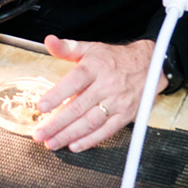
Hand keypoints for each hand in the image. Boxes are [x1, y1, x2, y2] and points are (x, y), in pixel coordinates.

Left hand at [32, 35, 166, 152]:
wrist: (149, 65)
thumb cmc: (113, 59)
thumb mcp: (90, 48)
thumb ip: (67, 48)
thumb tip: (50, 41)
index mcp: (95, 67)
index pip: (74, 82)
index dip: (57, 95)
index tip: (42, 107)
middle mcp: (106, 86)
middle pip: (78, 107)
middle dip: (56, 123)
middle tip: (39, 134)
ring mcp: (117, 102)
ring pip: (90, 122)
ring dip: (69, 135)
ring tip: (52, 142)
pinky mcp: (125, 116)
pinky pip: (106, 131)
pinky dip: (90, 140)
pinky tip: (74, 145)